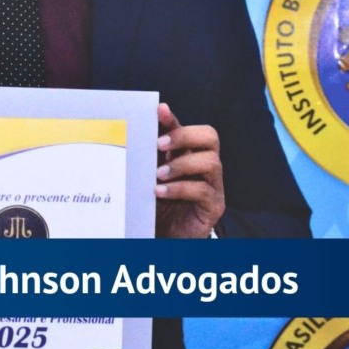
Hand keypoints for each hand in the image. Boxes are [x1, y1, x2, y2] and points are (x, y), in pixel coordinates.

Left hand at [154, 102, 224, 237]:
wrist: (167, 237)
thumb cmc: (158, 205)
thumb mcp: (150, 177)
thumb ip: (148, 156)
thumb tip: (133, 131)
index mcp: (189, 154)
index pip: (187, 129)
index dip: (174, 119)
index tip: (158, 110)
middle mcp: (205, 166)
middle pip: (210, 137)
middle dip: (185, 136)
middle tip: (160, 144)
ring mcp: (213, 185)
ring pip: (212, 162)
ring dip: (182, 165)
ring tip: (158, 174)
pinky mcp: (214, 206)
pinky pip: (203, 190)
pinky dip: (180, 188)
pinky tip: (160, 191)